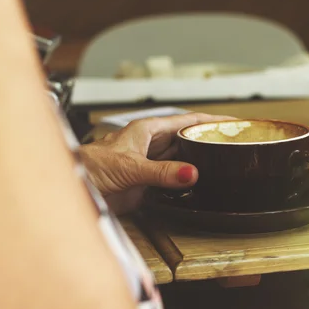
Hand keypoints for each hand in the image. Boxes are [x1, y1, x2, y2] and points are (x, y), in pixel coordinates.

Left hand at [79, 112, 233, 213]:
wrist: (73, 188)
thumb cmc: (89, 166)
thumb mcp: (130, 167)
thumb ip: (162, 172)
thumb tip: (190, 173)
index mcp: (147, 130)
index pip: (188, 120)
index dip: (212, 120)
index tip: (233, 122)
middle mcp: (151, 145)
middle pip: (188, 139)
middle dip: (209, 140)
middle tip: (234, 144)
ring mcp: (150, 164)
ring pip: (182, 159)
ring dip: (199, 162)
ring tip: (223, 162)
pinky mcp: (147, 184)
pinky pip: (173, 181)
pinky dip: (186, 183)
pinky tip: (198, 186)